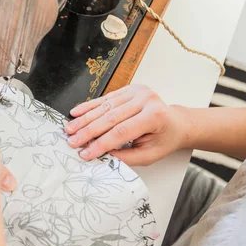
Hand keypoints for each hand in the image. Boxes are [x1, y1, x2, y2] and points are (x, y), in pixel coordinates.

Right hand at [65, 85, 189, 164]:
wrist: (175, 123)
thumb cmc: (163, 140)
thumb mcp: (149, 155)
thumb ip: (126, 157)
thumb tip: (102, 157)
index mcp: (154, 116)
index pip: (121, 131)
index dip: (101, 143)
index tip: (85, 153)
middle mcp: (146, 99)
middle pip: (110, 117)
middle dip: (88, 131)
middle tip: (72, 141)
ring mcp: (137, 91)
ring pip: (104, 107)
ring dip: (84, 119)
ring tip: (70, 129)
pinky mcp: (129, 88)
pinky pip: (105, 98)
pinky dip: (89, 106)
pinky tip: (76, 112)